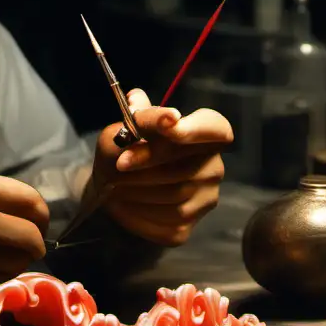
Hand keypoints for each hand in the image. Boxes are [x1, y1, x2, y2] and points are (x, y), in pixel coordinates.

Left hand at [92, 89, 231, 245]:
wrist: (110, 189)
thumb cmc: (123, 152)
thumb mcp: (123, 129)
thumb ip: (135, 116)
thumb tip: (137, 99)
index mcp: (204, 134)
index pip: (215, 128)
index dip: (193, 129)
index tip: (167, 127)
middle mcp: (213, 166)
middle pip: (185, 165)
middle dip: (147, 164)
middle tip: (117, 165)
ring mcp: (205, 199)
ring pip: (174, 195)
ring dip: (138, 189)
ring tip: (113, 185)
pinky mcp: (187, 226)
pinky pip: (165, 220)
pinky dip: (137, 212)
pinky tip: (120, 204)